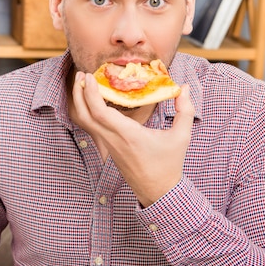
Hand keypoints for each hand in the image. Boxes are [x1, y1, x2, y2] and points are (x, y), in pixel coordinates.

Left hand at [72, 72, 193, 206]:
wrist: (158, 191)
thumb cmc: (169, 164)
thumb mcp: (181, 137)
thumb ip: (185, 111)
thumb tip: (184, 88)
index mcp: (128, 135)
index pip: (100, 113)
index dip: (91, 93)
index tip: (90, 76)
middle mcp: (113, 139)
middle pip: (85, 115)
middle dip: (79, 93)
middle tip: (81, 74)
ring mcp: (107, 144)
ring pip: (84, 121)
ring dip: (80, 101)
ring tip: (83, 83)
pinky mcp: (107, 147)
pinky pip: (91, 127)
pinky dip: (87, 111)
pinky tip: (92, 99)